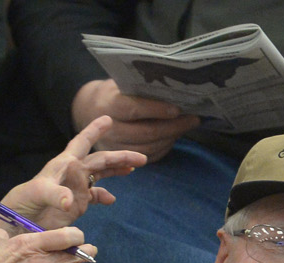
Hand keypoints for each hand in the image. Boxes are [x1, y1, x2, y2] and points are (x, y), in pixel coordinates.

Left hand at [0, 115, 146, 230]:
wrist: (14, 225)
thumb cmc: (21, 204)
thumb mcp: (36, 195)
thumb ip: (55, 195)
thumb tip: (73, 201)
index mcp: (62, 165)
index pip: (81, 142)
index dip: (94, 130)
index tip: (108, 119)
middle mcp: (71, 174)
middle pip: (99, 160)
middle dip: (119, 156)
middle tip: (142, 158)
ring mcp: (75, 189)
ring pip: (100, 174)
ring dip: (116, 170)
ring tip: (134, 167)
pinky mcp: (76, 205)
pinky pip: (94, 195)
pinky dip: (104, 196)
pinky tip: (111, 200)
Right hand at [71, 79, 200, 160]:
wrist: (89, 110)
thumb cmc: (114, 92)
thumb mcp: (122, 83)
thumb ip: (142, 87)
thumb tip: (174, 87)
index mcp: (110, 105)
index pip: (135, 109)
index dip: (157, 110)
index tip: (178, 109)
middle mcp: (110, 130)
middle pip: (146, 133)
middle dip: (173, 127)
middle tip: (193, 119)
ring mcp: (114, 147)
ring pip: (149, 147)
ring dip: (171, 138)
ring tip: (187, 126)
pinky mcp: (120, 157)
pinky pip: (148, 156)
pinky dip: (164, 147)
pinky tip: (174, 137)